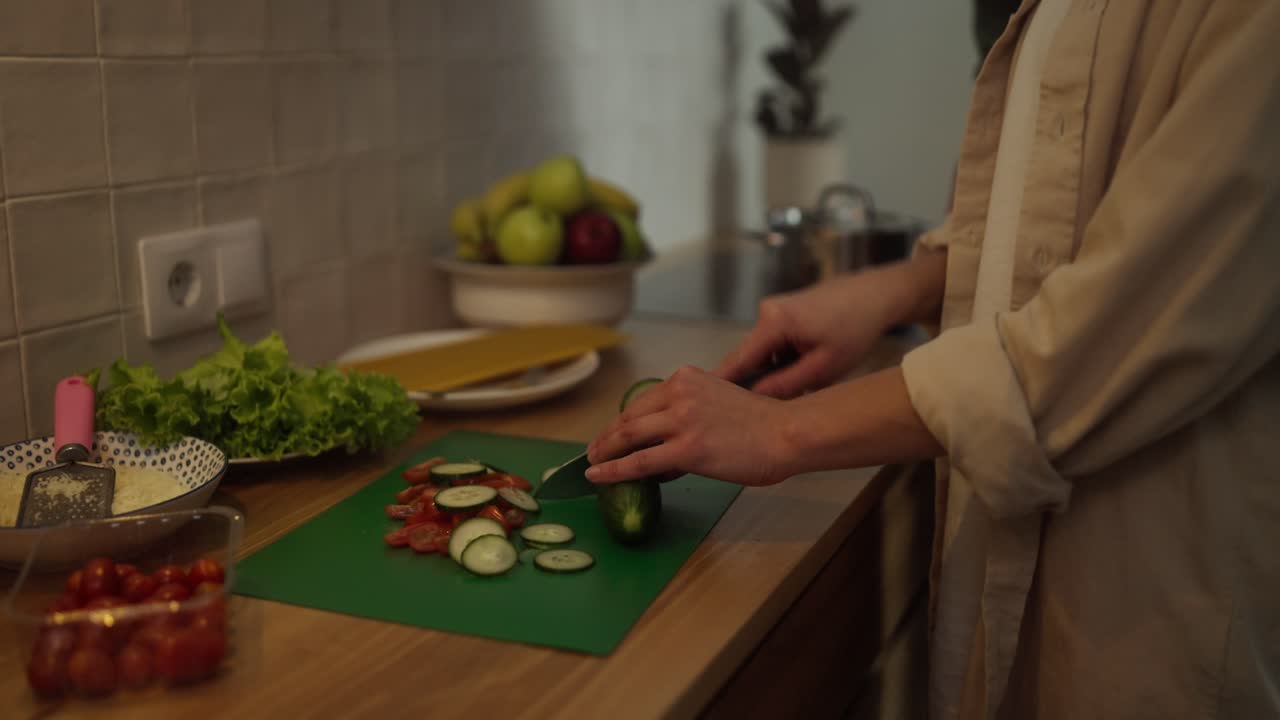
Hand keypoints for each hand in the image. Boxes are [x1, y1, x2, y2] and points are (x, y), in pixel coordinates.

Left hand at [585, 366, 793, 486]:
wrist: (787, 433)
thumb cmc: (764, 424)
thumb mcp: (720, 401)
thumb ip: (692, 412)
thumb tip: (668, 445)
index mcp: (687, 378)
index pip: (643, 401)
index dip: (622, 421)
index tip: (611, 434)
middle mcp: (679, 393)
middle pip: (630, 417)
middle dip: (607, 437)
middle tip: (593, 452)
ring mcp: (681, 420)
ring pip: (628, 437)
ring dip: (604, 452)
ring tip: (591, 466)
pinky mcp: (686, 448)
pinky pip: (639, 461)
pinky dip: (613, 470)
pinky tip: (598, 477)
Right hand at [713, 270, 898, 397]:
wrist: (875, 295)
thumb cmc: (855, 328)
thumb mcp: (824, 367)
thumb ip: (787, 385)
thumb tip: (756, 400)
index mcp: (774, 322)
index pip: (738, 361)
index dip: (721, 385)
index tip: (704, 406)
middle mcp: (766, 312)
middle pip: (748, 358)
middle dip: (754, 383)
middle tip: (754, 414)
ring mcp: (772, 311)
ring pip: (762, 354)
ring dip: (774, 372)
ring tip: (797, 387)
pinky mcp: (781, 314)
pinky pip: (772, 345)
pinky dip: (782, 360)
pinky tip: (804, 369)